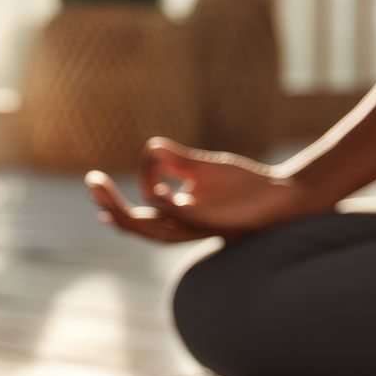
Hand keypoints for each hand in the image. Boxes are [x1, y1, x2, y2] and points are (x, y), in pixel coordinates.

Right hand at [85, 137, 328, 243]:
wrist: (283, 197)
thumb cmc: (246, 186)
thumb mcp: (203, 167)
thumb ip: (175, 159)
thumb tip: (150, 149)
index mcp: (176, 217)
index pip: (136, 216)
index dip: (112, 202)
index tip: (96, 182)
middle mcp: (181, 226)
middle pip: (134, 224)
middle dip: (110, 204)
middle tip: (92, 182)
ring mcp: (194, 226)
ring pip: (148, 226)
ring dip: (123, 208)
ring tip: (103, 188)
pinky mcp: (210, 222)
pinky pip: (178, 215)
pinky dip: (162, 202)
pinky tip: (153, 189)